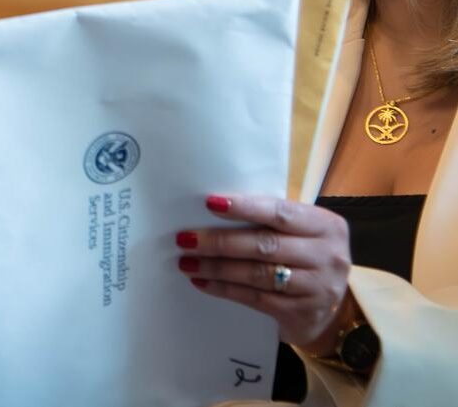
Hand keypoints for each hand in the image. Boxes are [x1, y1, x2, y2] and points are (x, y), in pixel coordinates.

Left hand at [177, 194, 350, 348]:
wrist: (331, 312)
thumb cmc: (304, 257)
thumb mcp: (300, 233)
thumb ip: (270, 220)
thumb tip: (214, 207)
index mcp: (325, 225)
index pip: (280, 212)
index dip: (244, 207)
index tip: (210, 203)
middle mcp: (327, 256)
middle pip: (264, 245)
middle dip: (220, 241)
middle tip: (186, 239)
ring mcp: (318, 288)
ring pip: (258, 273)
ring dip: (217, 267)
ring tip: (187, 262)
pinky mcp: (304, 314)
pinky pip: (257, 299)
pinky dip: (226, 289)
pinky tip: (203, 283)